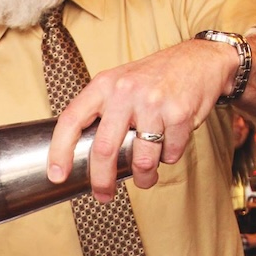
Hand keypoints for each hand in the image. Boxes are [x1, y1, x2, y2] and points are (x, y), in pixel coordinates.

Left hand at [45, 39, 232, 201]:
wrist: (199, 60)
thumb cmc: (153, 77)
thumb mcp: (118, 82)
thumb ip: (100, 110)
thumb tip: (79, 152)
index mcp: (104, 85)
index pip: (71, 120)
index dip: (59, 151)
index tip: (56, 175)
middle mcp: (125, 92)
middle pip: (105, 149)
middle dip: (102, 181)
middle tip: (103, 195)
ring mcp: (153, 103)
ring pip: (142, 160)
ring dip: (144, 177)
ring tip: (146, 177)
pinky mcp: (179, 114)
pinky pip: (170, 154)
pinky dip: (169, 158)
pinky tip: (168, 146)